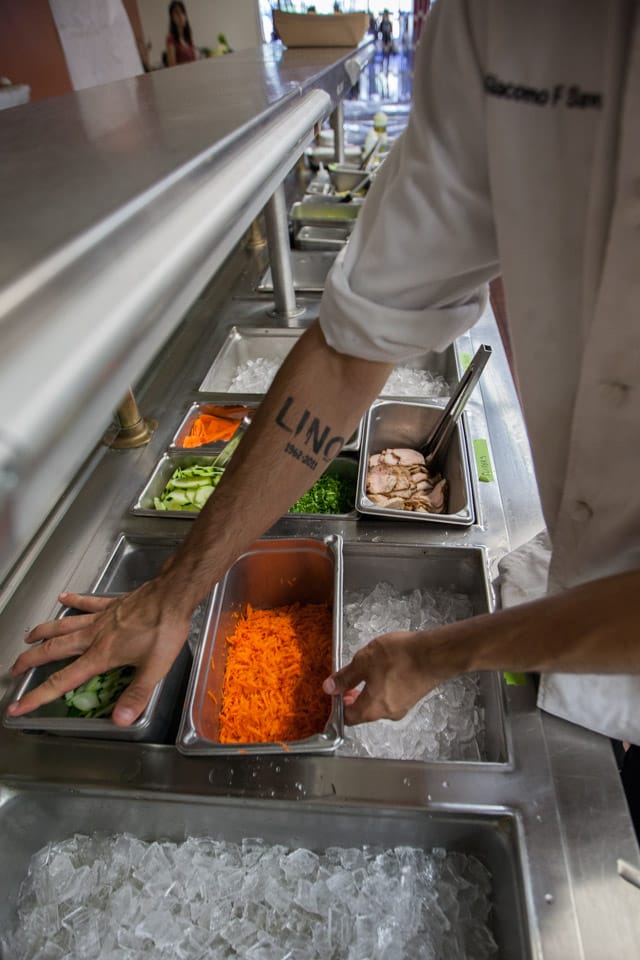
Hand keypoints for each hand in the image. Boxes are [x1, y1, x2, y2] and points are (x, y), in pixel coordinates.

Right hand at [7, 580, 191, 725]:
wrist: (171, 596)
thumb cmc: (164, 630)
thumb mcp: (154, 669)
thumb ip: (136, 695)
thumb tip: (120, 720)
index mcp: (101, 655)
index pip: (63, 680)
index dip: (38, 695)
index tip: (18, 705)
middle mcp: (94, 635)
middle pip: (54, 649)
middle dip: (31, 660)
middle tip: (14, 669)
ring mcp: (101, 617)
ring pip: (64, 624)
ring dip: (44, 631)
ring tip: (29, 636)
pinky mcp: (111, 604)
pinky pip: (87, 603)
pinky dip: (74, 600)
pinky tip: (63, 597)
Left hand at [323, 630, 451, 724]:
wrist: (434, 654)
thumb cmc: (399, 657)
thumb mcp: (364, 662)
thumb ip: (345, 677)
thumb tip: (330, 688)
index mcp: (372, 708)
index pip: (347, 718)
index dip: (338, 705)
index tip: (336, 690)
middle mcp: (387, 714)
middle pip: (363, 712)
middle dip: (353, 697)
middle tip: (349, 679)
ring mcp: (403, 707)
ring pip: (378, 703)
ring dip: (369, 690)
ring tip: (368, 668)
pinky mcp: (413, 697)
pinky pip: (392, 697)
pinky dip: (384, 686)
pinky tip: (386, 668)